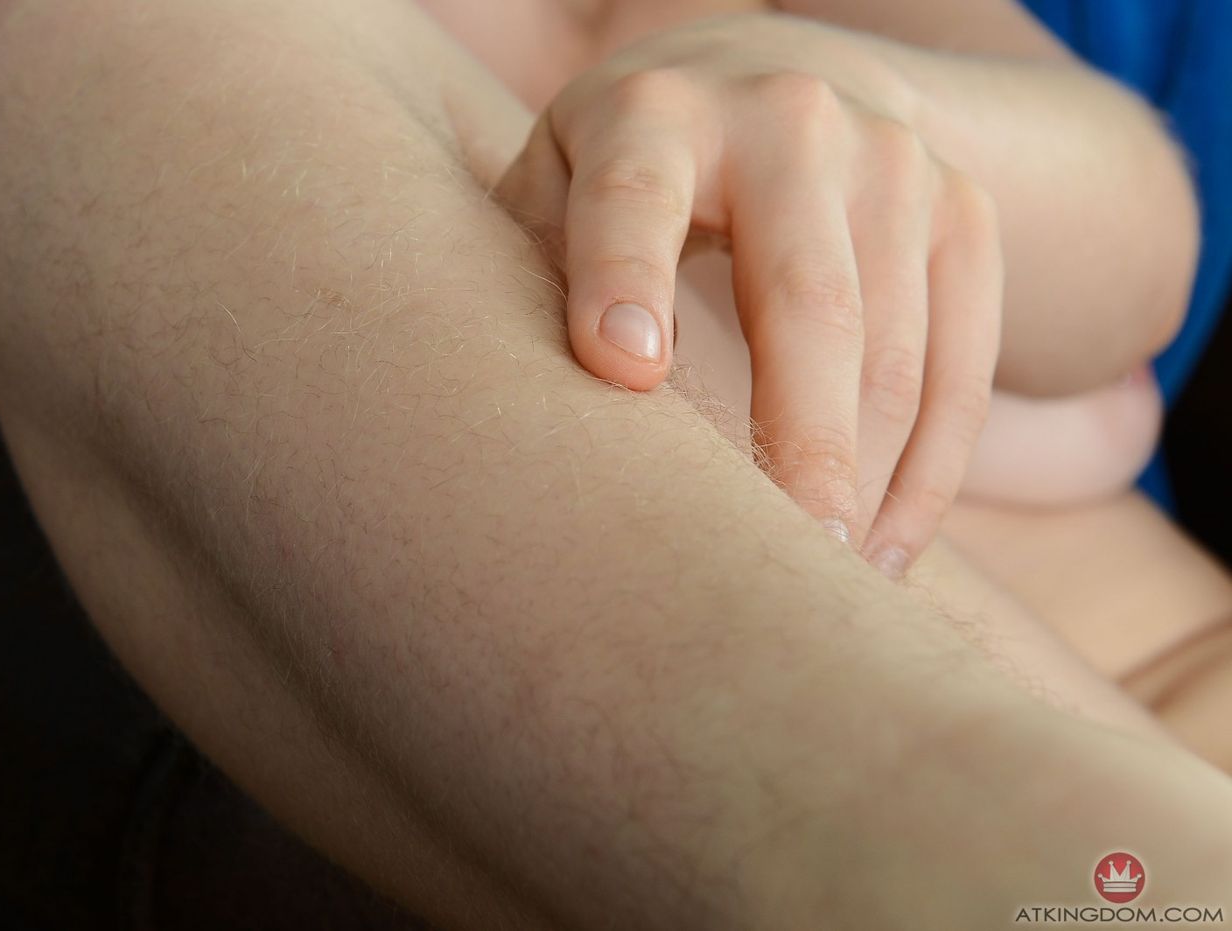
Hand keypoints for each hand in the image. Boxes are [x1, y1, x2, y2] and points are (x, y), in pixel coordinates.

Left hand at [496, 16, 1001, 577]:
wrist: (779, 82)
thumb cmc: (631, 174)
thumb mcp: (558, 189)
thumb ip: (538, 277)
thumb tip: (544, 425)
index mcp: (655, 115)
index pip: (633, 201)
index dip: (624, 281)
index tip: (622, 373)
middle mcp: (786, 122)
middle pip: (807, 300)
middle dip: (801, 444)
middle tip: (787, 562)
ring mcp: (892, 163)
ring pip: (896, 350)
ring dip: (868, 482)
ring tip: (828, 581)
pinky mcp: (963, 212)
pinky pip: (967, 364)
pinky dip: (932, 472)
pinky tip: (886, 548)